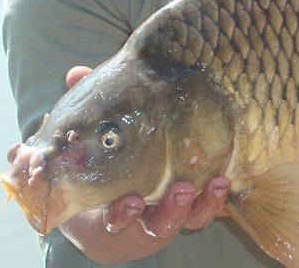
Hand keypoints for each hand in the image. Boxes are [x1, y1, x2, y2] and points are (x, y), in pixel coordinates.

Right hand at [62, 66, 230, 261]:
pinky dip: (217, 197)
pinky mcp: (197, 202)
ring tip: (210, 181)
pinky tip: (223, 180)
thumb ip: (86, 113)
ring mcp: (174, 211)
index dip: (122, 215)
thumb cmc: (108, 158)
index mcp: (115, 207)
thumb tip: (75, 74)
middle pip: (159, 224)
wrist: (130, 178)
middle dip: (170, 211)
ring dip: (199, 203)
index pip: (115, 220)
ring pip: (189, 218)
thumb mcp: (96, 140)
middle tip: (180, 189)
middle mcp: (147, 216)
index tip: (130, 202)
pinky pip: (209, 207)